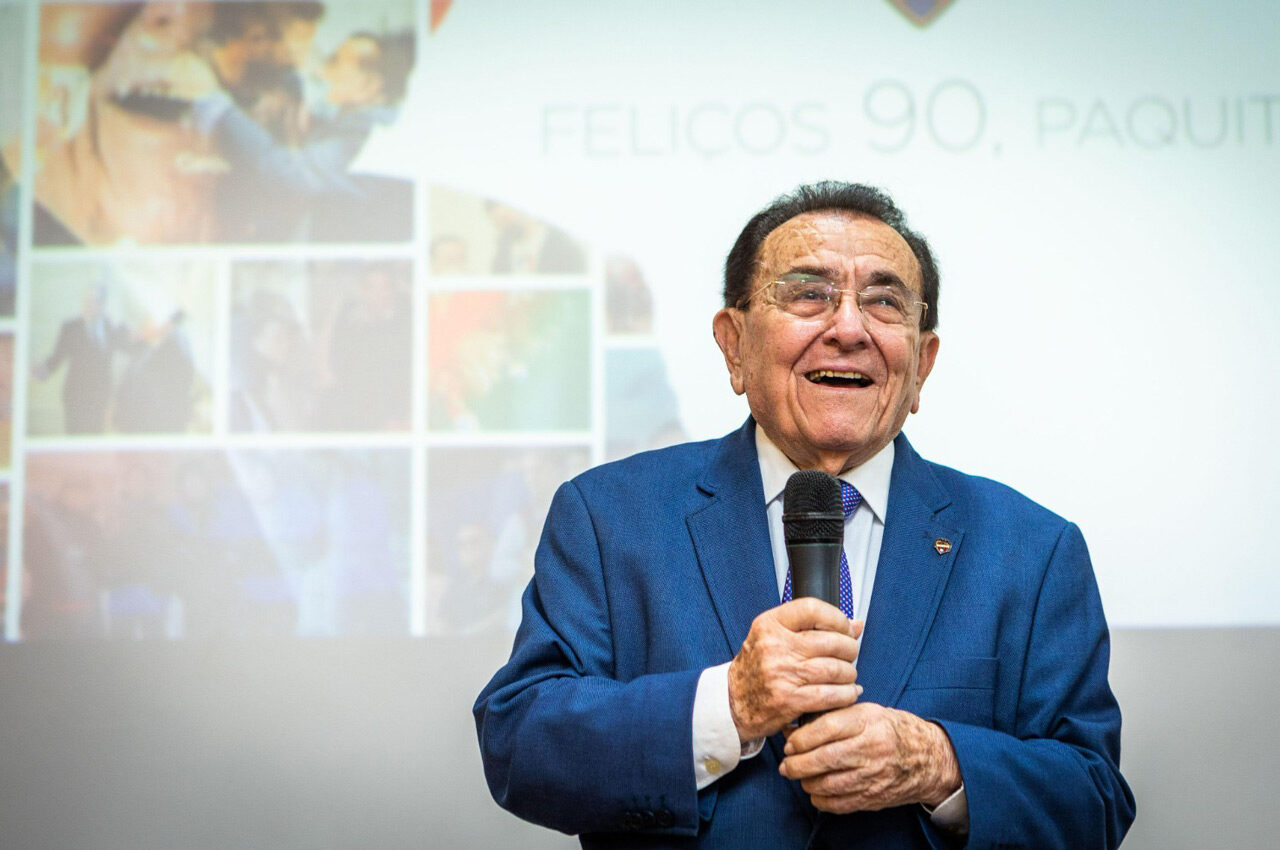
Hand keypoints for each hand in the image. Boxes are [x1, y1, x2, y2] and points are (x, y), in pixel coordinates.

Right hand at [727, 598, 861, 741]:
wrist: (734, 702)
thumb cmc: (758, 668)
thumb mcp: (774, 637)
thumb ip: (812, 628)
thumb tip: (856, 624)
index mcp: (769, 625)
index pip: (812, 609)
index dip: (837, 618)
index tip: (845, 628)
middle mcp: (774, 646)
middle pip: (830, 641)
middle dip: (849, 649)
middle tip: (850, 654)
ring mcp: (782, 674)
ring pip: (835, 669)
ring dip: (849, 673)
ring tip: (848, 675)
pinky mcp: (789, 700)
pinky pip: (831, 695)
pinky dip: (846, 694)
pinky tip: (848, 692)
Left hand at [779, 702, 960, 812]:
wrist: (927, 757)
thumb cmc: (890, 729)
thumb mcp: (865, 712)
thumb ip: (831, 718)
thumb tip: (792, 729)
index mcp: (868, 722)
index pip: (828, 728)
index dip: (802, 738)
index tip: (789, 743)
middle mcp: (871, 748)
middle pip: (825, 759)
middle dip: (797, 764)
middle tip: (786, 764)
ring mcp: (874, 775)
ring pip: (829, 784)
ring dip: (807, 782)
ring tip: (798, 776)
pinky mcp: (874, 796)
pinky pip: (840, 804)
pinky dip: (821, 800)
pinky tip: (816, 791)